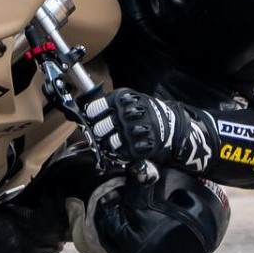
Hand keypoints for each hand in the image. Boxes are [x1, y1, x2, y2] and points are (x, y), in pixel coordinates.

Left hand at [84, 89, 216, 171]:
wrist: (169, 124)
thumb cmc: (143, 112)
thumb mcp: (128, 100)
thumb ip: (108, 105)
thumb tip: (84, 113)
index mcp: (123, 99)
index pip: (94, 109)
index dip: (90, 116)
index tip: (91, 119)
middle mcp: (128, 114)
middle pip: (99, 128)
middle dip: (98, 132)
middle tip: (102, 132)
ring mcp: (134, 132)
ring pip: (108, 142)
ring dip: (108, 143)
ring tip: (115, 139)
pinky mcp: (140, 147)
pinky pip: (120, 153)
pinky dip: (119, 152)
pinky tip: (124, 146)